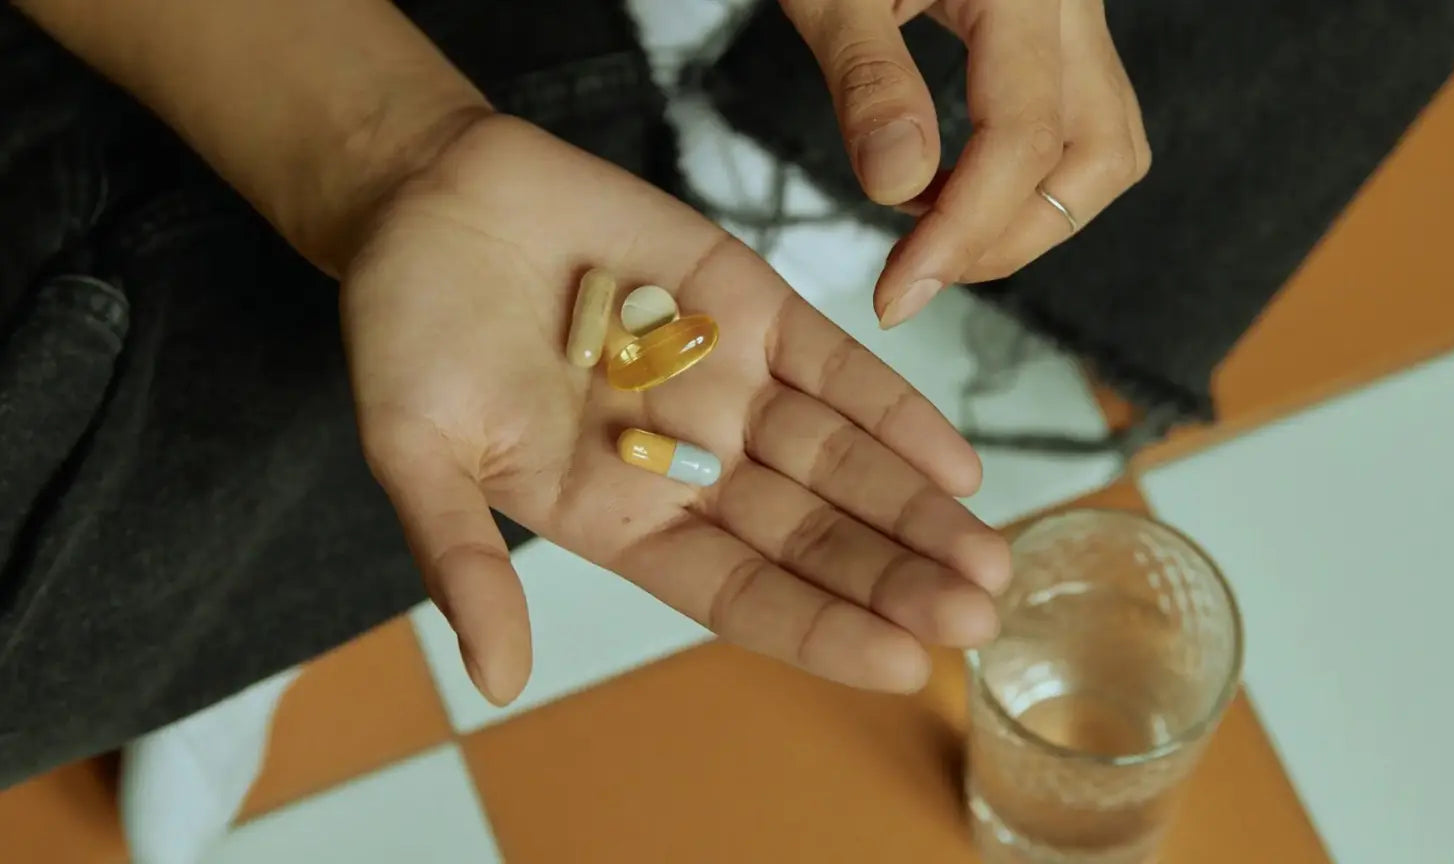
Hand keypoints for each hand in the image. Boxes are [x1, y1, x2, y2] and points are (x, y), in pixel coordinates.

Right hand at [341, 114, 1008, 703]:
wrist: (427, 197)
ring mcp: (725, 384)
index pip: (735, 591)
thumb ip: (462, 560)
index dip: (817, 628)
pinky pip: (836, 366)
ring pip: (840, 461)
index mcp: (616, 516)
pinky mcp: (748, 305)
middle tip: (978, 619)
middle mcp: (688, 462)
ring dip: (915, 510)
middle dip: (894, 579)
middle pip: (810, 537)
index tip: (899, 664)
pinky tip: (955, 462)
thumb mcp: (414, 452)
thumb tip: (498, 681)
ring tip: (989, 561)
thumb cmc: (407, 332)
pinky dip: (894, 411)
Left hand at [780, 0, 1150, 325]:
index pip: (1023, 137)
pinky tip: (949, 187)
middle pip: (1098, 154)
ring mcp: (1073, 15)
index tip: (898, 294)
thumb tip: (901, 190)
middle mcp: (1071, 2)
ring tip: (936, 234)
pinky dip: (1027, 177)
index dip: (963, 233)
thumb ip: (866, 77)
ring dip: (1032, 214)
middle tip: (920, 270)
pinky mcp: (1054, 31)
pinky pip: (1076, 120)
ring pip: (1104, 145)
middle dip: (1012, 235)